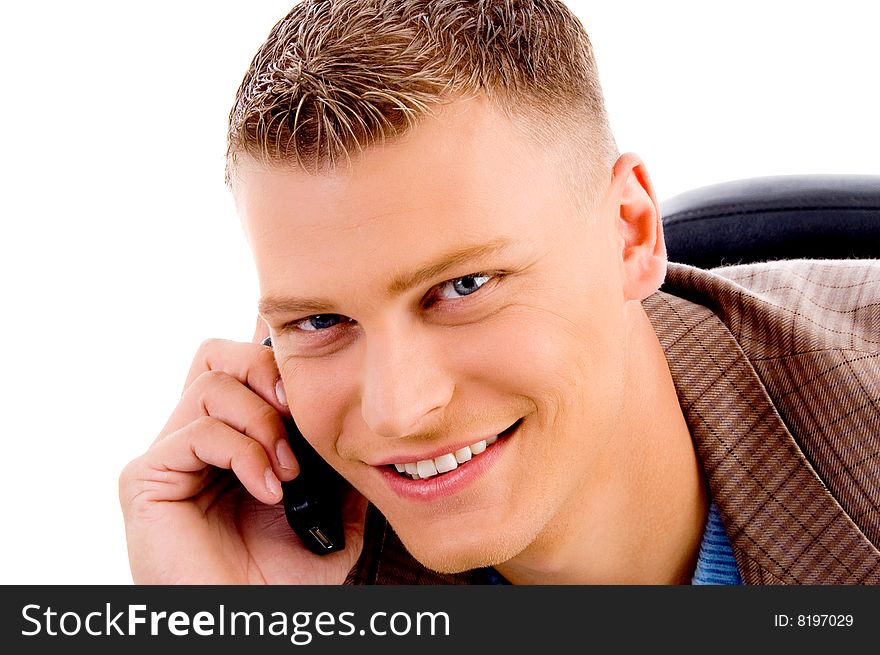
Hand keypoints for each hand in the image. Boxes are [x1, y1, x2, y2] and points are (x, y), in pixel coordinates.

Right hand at [118, 336, 366, 583]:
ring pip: (211, 384)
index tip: (316, 390)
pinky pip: (198, 431)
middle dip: (265, 371)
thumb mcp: (329, 518)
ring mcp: (170, 456)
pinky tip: (269, 490)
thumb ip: (339, 470)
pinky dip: (244, 453)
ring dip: (262, 421)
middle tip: (297, 412)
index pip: (243, 368)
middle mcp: (197, 440)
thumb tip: (356, 430)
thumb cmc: (279, 581)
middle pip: (217, 356)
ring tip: (288, 472)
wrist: (243, 624)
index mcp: (233, 441)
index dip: (277, 364)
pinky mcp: (146, 478)